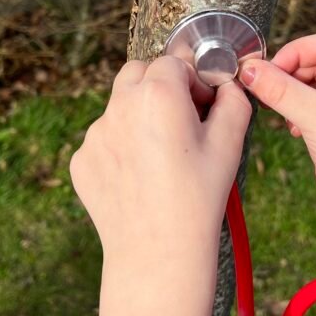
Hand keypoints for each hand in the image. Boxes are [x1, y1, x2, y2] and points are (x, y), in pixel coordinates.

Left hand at [70, 56, 251, 282]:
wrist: (157, 251)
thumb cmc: (198, 197)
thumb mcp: (230, 144)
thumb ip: (233, 102)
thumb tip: (227, 87)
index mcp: (158, 94)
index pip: (174, 64)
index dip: (192, 82)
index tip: (202, 106)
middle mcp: (119, 106)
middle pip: (137, 73)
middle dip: (159, 87)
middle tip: (180, 120)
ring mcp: (95, 134)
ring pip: (119, 107)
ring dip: (139, 117)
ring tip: (161, 158)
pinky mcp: (82, 160)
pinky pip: (104, 140)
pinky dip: (121, 148)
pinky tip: (140, 178)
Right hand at [239, 32, 315, 220]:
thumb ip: (281, 91)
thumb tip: (248, 69)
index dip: (294, 53)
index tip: (266, 70)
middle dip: (290, 74)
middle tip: (264, 89)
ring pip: (313, 79)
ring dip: (292, 92)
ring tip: (281, 112)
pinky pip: (313, 97)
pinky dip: (297, 106)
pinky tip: (293, 126)